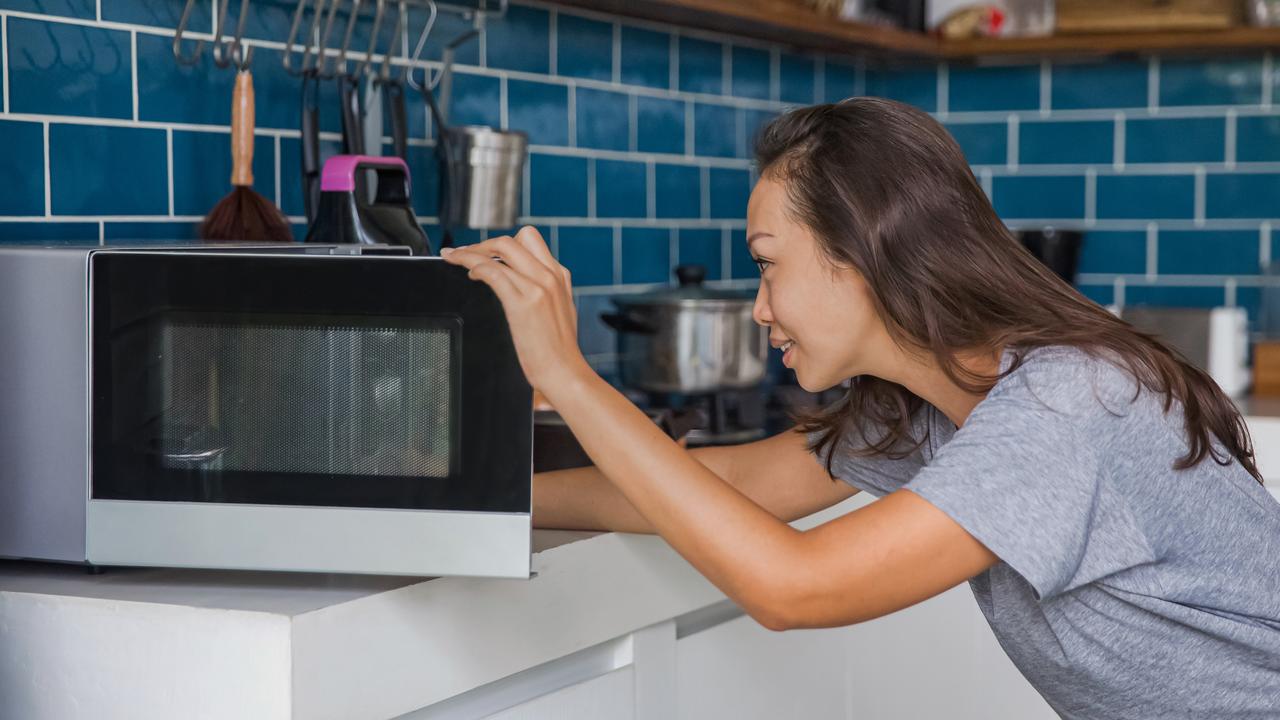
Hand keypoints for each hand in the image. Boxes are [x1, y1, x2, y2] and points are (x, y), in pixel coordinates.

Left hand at [440, 226, 591, 396]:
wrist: (565, 372)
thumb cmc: (559, 351)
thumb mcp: (560, 311)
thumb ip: (545, 293)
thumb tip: (523, 286)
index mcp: (559, 276)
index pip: (530, 241)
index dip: (502, 243)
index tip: (485, 251)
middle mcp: (550, 276)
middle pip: (514, 239)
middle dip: (484, 243)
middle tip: (466, 254)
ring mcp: (538, 287)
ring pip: (500, 250)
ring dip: (471, 252)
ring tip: (457, 260)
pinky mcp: (523, 302)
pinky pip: (492, 271)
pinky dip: (474, 265)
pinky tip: (468, 272)